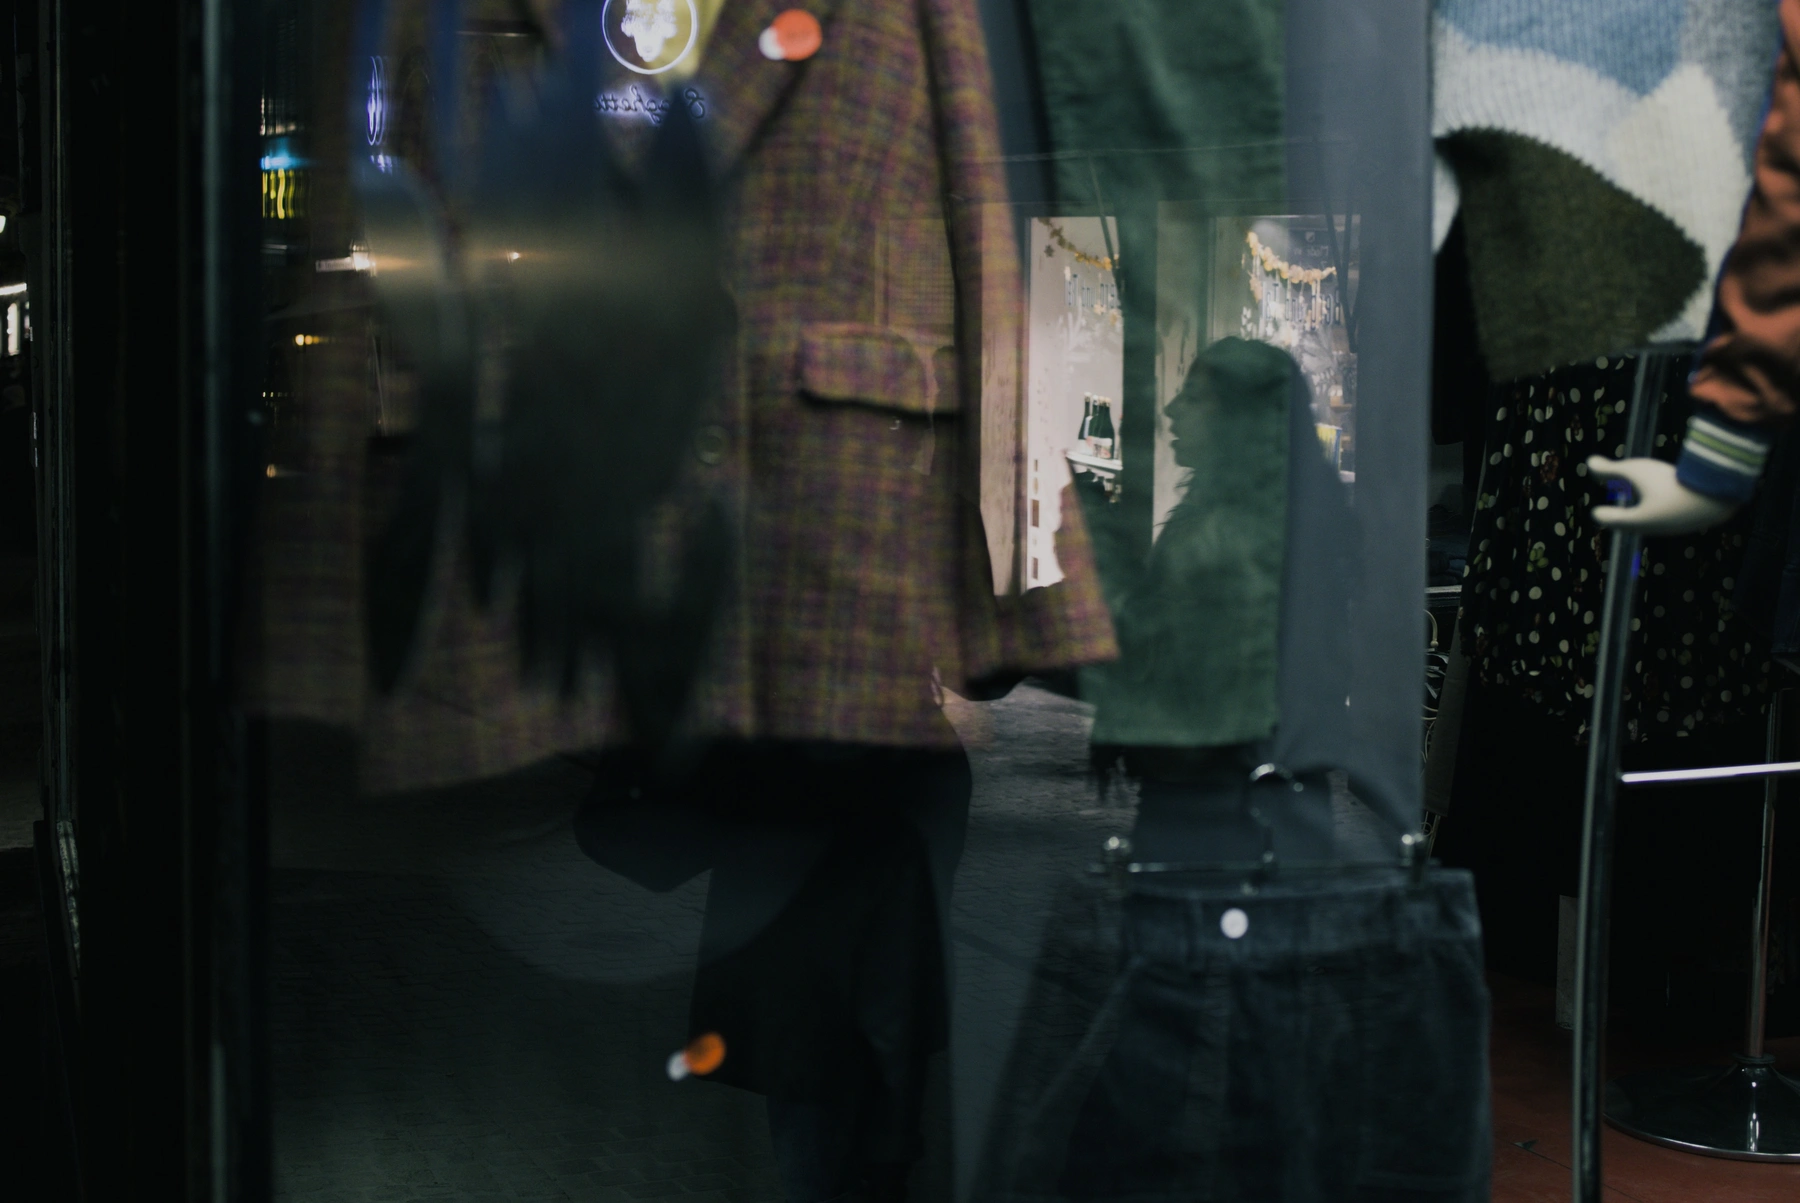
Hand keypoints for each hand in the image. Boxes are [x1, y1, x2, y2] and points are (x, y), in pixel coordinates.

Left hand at [1586, 456, 1736, 534]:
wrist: (1718, 495)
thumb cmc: (1671, 482)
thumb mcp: (1637, 470)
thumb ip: (1610, 469)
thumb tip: (1589, 462)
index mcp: (1636, 521)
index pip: (1611, 520)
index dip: (1604, 514)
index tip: (1597, 511)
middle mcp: (1654, 529)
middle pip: (1631, 524)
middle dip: (1622, 516)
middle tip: (1614, 509)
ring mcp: (1675, 527)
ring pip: (1653, 522)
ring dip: (1645, 511)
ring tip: (1643, 499)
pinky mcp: (1693, 521)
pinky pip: (1674, 518)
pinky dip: (1666, 508)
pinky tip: (1670, 499)